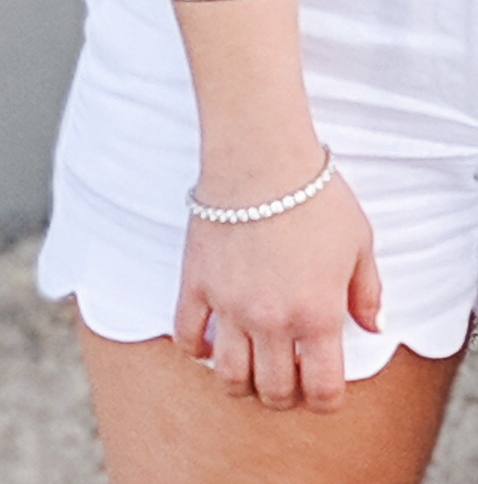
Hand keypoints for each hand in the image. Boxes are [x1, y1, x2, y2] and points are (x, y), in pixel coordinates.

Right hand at [173, 171, 381, 412]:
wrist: (260, 159)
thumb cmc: (314, 196)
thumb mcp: (360, 242)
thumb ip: (367, 291)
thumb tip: (372, 326)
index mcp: (317, 315)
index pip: (321, 390)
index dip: (324, 399)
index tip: (321, 387)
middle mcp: (271, 320)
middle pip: (272, 390)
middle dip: (283, 395)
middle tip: (285, 378)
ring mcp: (228, 305)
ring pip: (228, 376)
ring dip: (239, 384)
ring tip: (247, 368)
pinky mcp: (196, 283)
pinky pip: (186, 335)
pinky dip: (195, 349)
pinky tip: (208, 342)